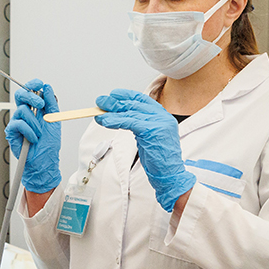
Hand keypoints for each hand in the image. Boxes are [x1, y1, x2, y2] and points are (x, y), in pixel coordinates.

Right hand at [4, 79, 61, 193]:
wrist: (45, 161)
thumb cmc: (49, 144)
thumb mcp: (54, 120)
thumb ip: (51, 103)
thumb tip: (47, 88)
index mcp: (35, 110)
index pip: (30, 91)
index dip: (32, 84)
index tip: (39, 83)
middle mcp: (25, 114)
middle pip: (21, 95)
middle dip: (31, 96)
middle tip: (40, 103)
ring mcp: (17, 122)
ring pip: (22, 110)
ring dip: (34, 123)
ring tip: (39, 134)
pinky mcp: (12, 132)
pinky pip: (18, 124)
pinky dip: (28, 131)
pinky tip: (33, 139)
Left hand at [94, 89, 195, 211]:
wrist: (170, 174)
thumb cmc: (158, 158)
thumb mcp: (148, 137)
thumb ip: (138, 125)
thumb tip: (118, 116)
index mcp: (162, 115)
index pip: (142, 99)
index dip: (126, 95)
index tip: (113, 94)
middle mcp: (162, 116)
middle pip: (134, 105)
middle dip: (115, 103)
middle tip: (100, 101)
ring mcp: (159, 123)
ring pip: (130, 113)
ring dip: (111, 113)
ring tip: (98, 114)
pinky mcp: (152, 131)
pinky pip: (130, 122)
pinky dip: (115, 120)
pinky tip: (105, 121)